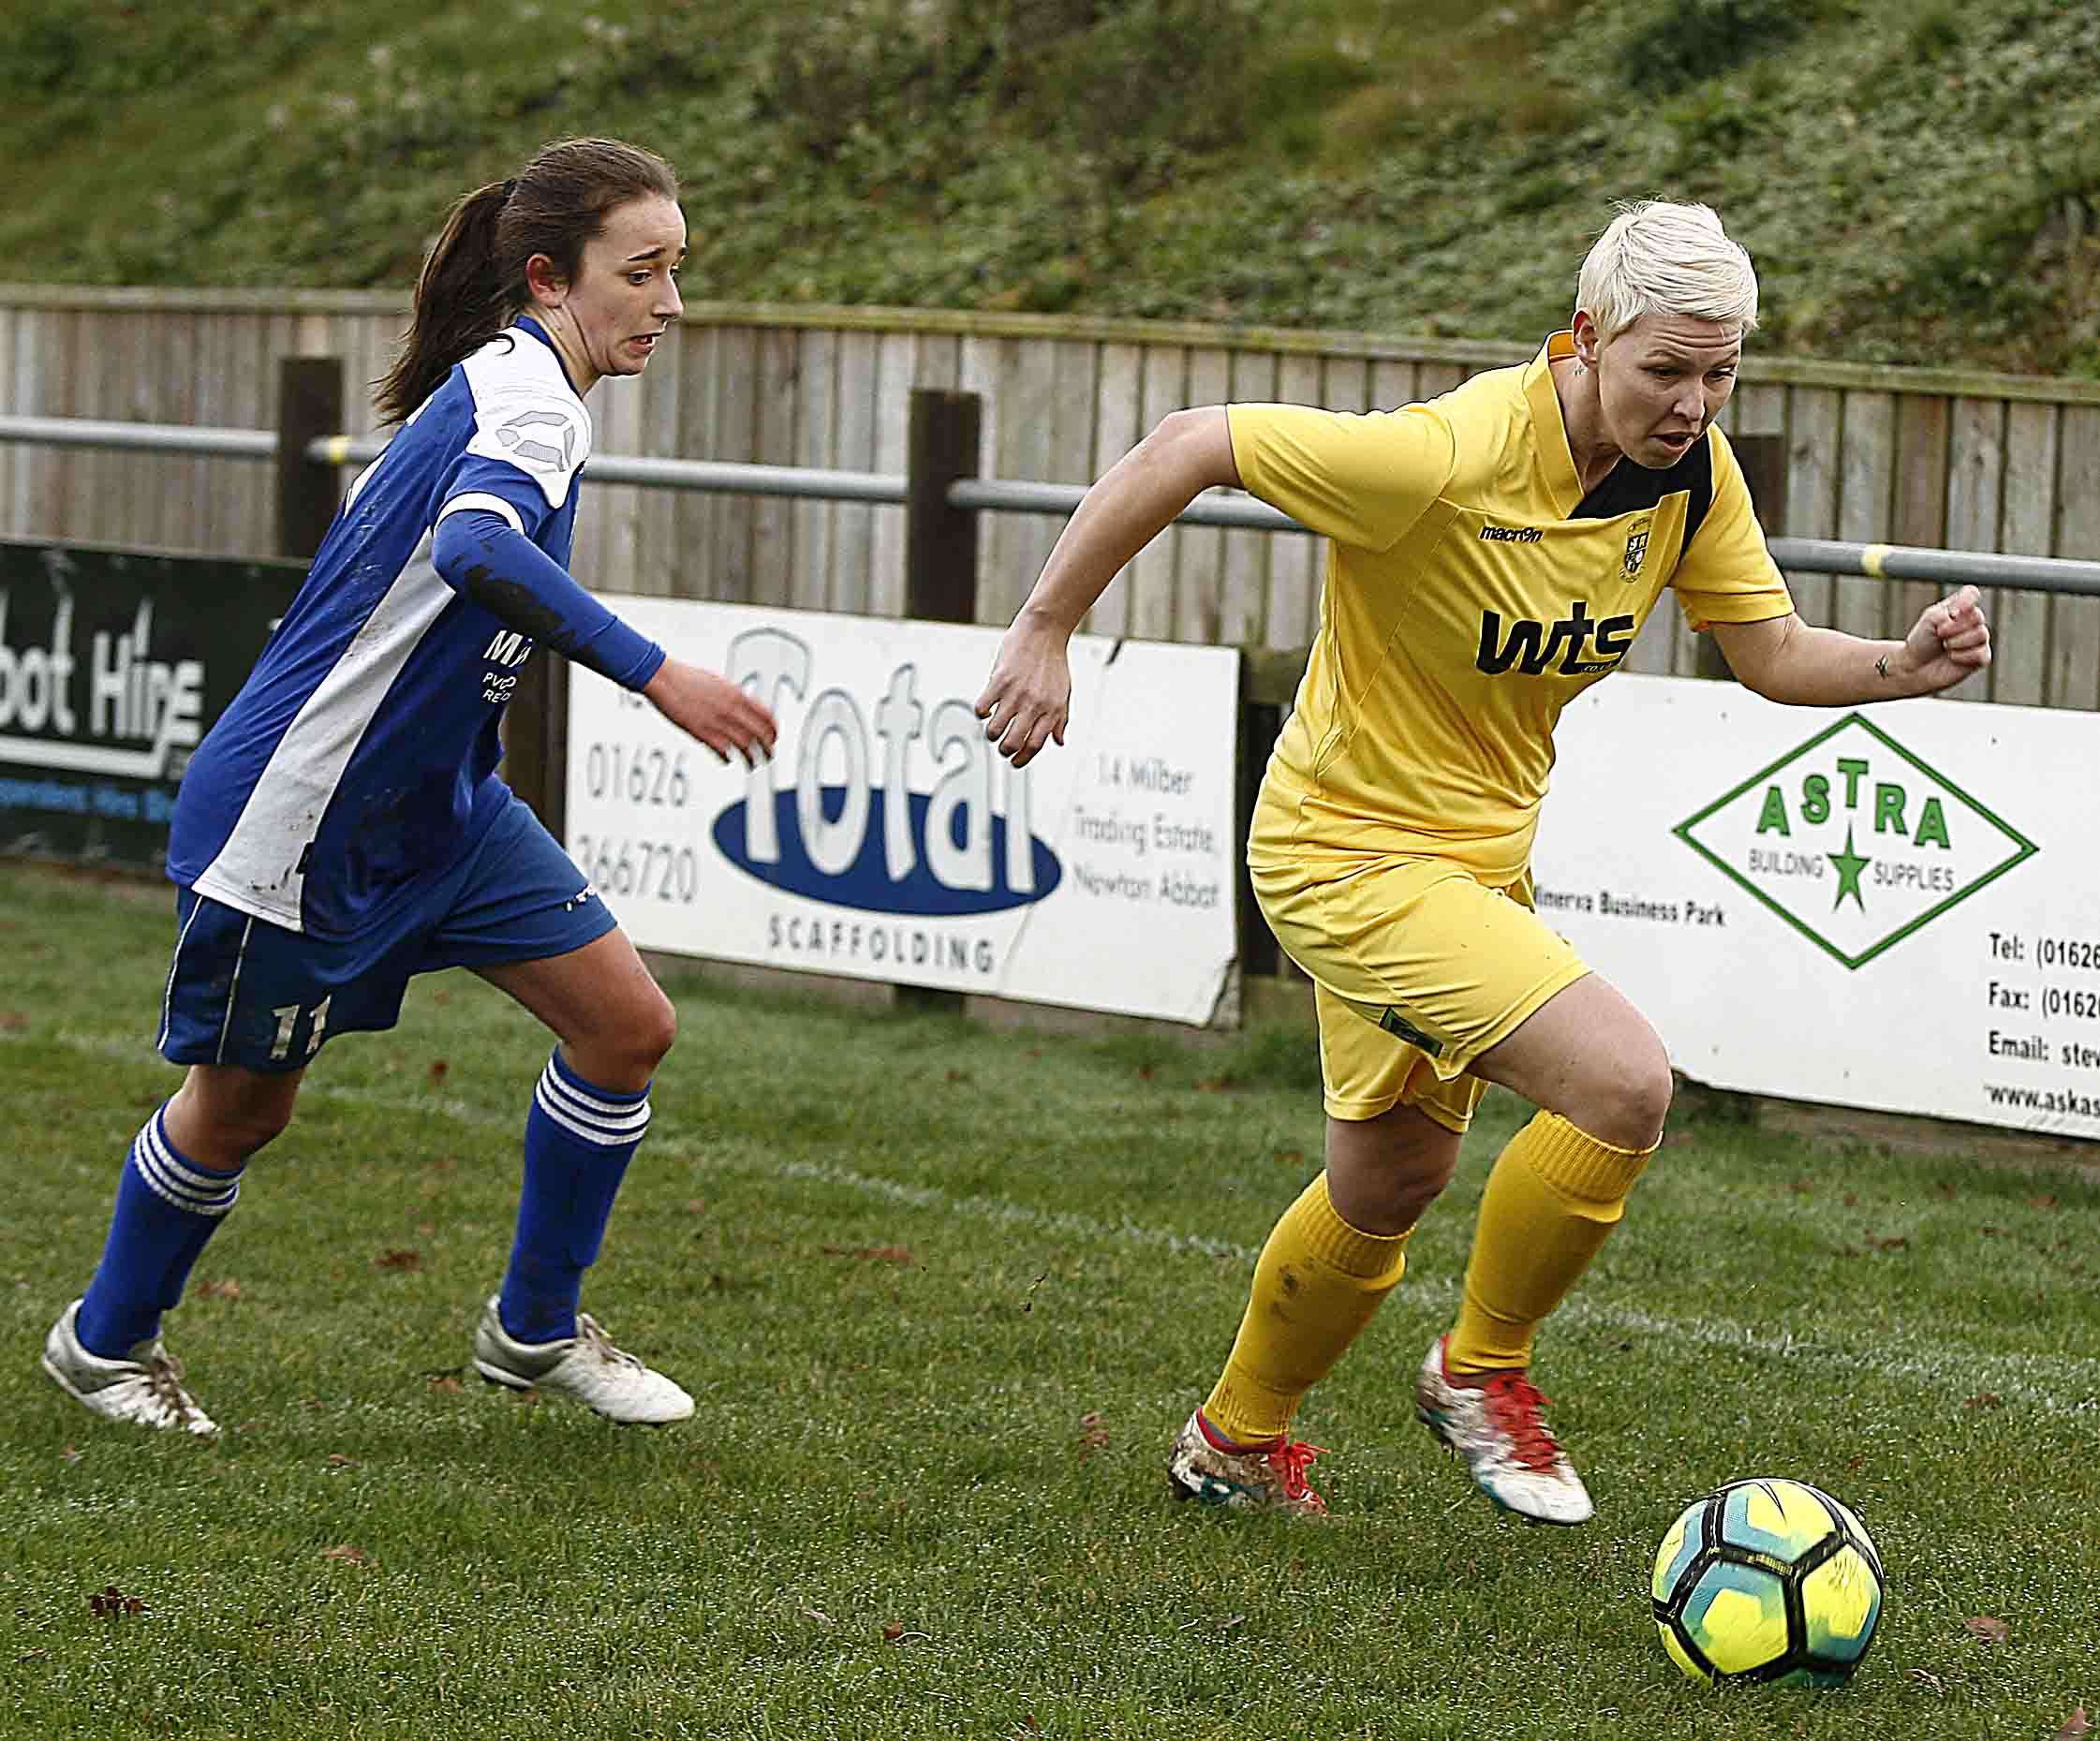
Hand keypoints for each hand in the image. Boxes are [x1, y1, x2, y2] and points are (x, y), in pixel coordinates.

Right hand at [642, 656, 777, 765]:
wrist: (664, 679)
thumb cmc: (686, 678)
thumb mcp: (718, 682)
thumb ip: (732, 696)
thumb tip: (741, 706)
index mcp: (737, 694)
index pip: (766, 715)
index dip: (773, 730)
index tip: (774, 737)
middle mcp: (731, 709)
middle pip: (760, 734)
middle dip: (768, 748)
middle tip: (768, 755)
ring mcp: (718, 721)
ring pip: (745, 746)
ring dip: (752, 758)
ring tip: (753, 764)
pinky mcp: (702, 732)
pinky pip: (723, 751)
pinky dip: (728, 759)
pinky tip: (728, 761)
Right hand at [974, 614, 1071, 766]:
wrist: (1044, 632)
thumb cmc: (1053, 661)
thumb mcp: (1064, 693)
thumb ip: (1061, 719)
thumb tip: (1059, 741)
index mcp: (1051, 710)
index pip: (1035, 745)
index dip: (1023, 758)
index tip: (1015, 761)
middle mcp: (1034, 705)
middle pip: (1013, 743)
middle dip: (1004, 751)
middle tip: (1002, 746)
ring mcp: (1016, 694)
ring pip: (995, 730)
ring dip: (991, 734)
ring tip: (993, 728)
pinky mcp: (999, 681)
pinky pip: (982, 708)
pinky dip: (981, 713)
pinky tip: (986, 709)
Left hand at [1896, 584, 1990, 692]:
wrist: (1916, 667)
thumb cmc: (1922, 641)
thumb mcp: (1929, 620)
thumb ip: (1946, 611)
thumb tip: (1962, 613)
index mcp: (1959, 608)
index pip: (1972, 594)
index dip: (1966, 601)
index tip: (1951, 612)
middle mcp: (1972, 621)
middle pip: (1977, 616)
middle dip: (1955, 627)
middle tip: (1940, 634)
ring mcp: (1978, 639)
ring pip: (1981, 634)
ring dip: (1957, 642)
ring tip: (1945, 646)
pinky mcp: (1981, 657)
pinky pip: (1982, 653)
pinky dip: (1963, 656)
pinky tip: (1952, 657)